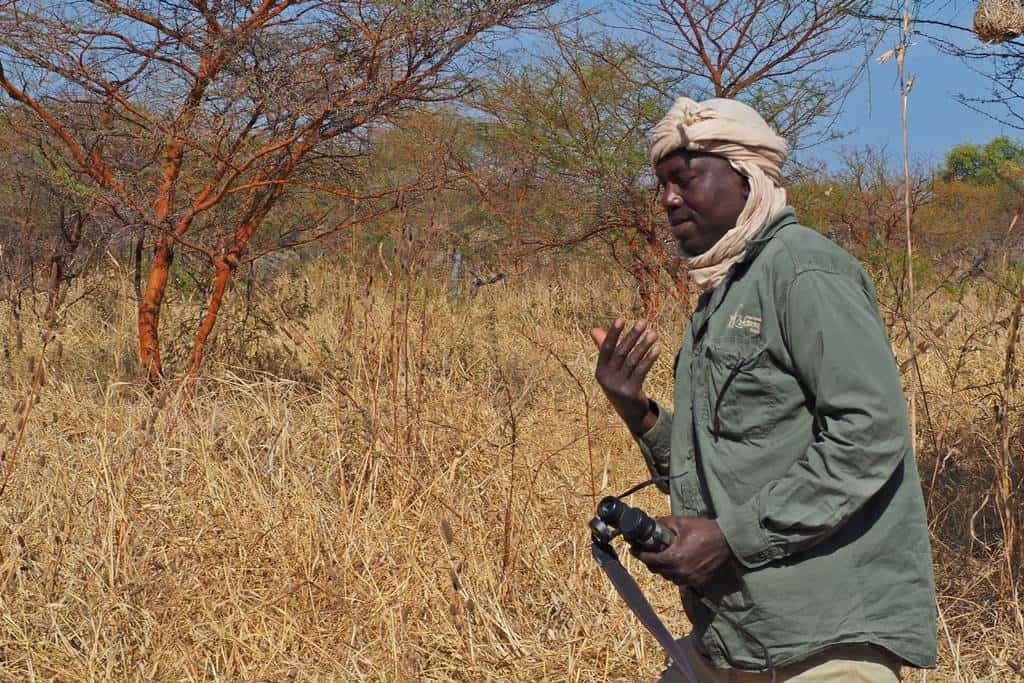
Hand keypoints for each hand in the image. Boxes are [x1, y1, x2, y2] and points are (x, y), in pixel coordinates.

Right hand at [590, 318, 661, 434]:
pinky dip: (650, 359)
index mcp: (600, 371)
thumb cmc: (619, 384)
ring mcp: (618, 386)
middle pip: (621, 352)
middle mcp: (607, 378)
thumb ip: (604, 349)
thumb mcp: (610, 369)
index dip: (613, 333)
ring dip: (644, 345)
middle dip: (632, 336)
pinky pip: (641, 372)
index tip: (622, 319)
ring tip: (653, 333)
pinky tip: (657, 349)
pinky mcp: (631, 393)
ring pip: (632, 361)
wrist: (630, 412)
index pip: (606, 348)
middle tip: (643, 322)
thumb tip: (593, 330)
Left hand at [634, 517, 731, 585]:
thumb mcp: (682, 522)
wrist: (728, 541)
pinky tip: (675, 563)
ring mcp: (689, 578)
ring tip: (661, 557)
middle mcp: (680, 571)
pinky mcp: (698, 581)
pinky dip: (674, 573)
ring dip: (662, 568)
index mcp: (674, 557)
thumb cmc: (705, 530)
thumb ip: (664, 523)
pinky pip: (680, 580)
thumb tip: (652, 523)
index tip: (633, 548)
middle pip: (656, 570)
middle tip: (646, 551)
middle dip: (649, 560)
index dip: (639, 553)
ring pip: (667, 577)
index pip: (649, 559)